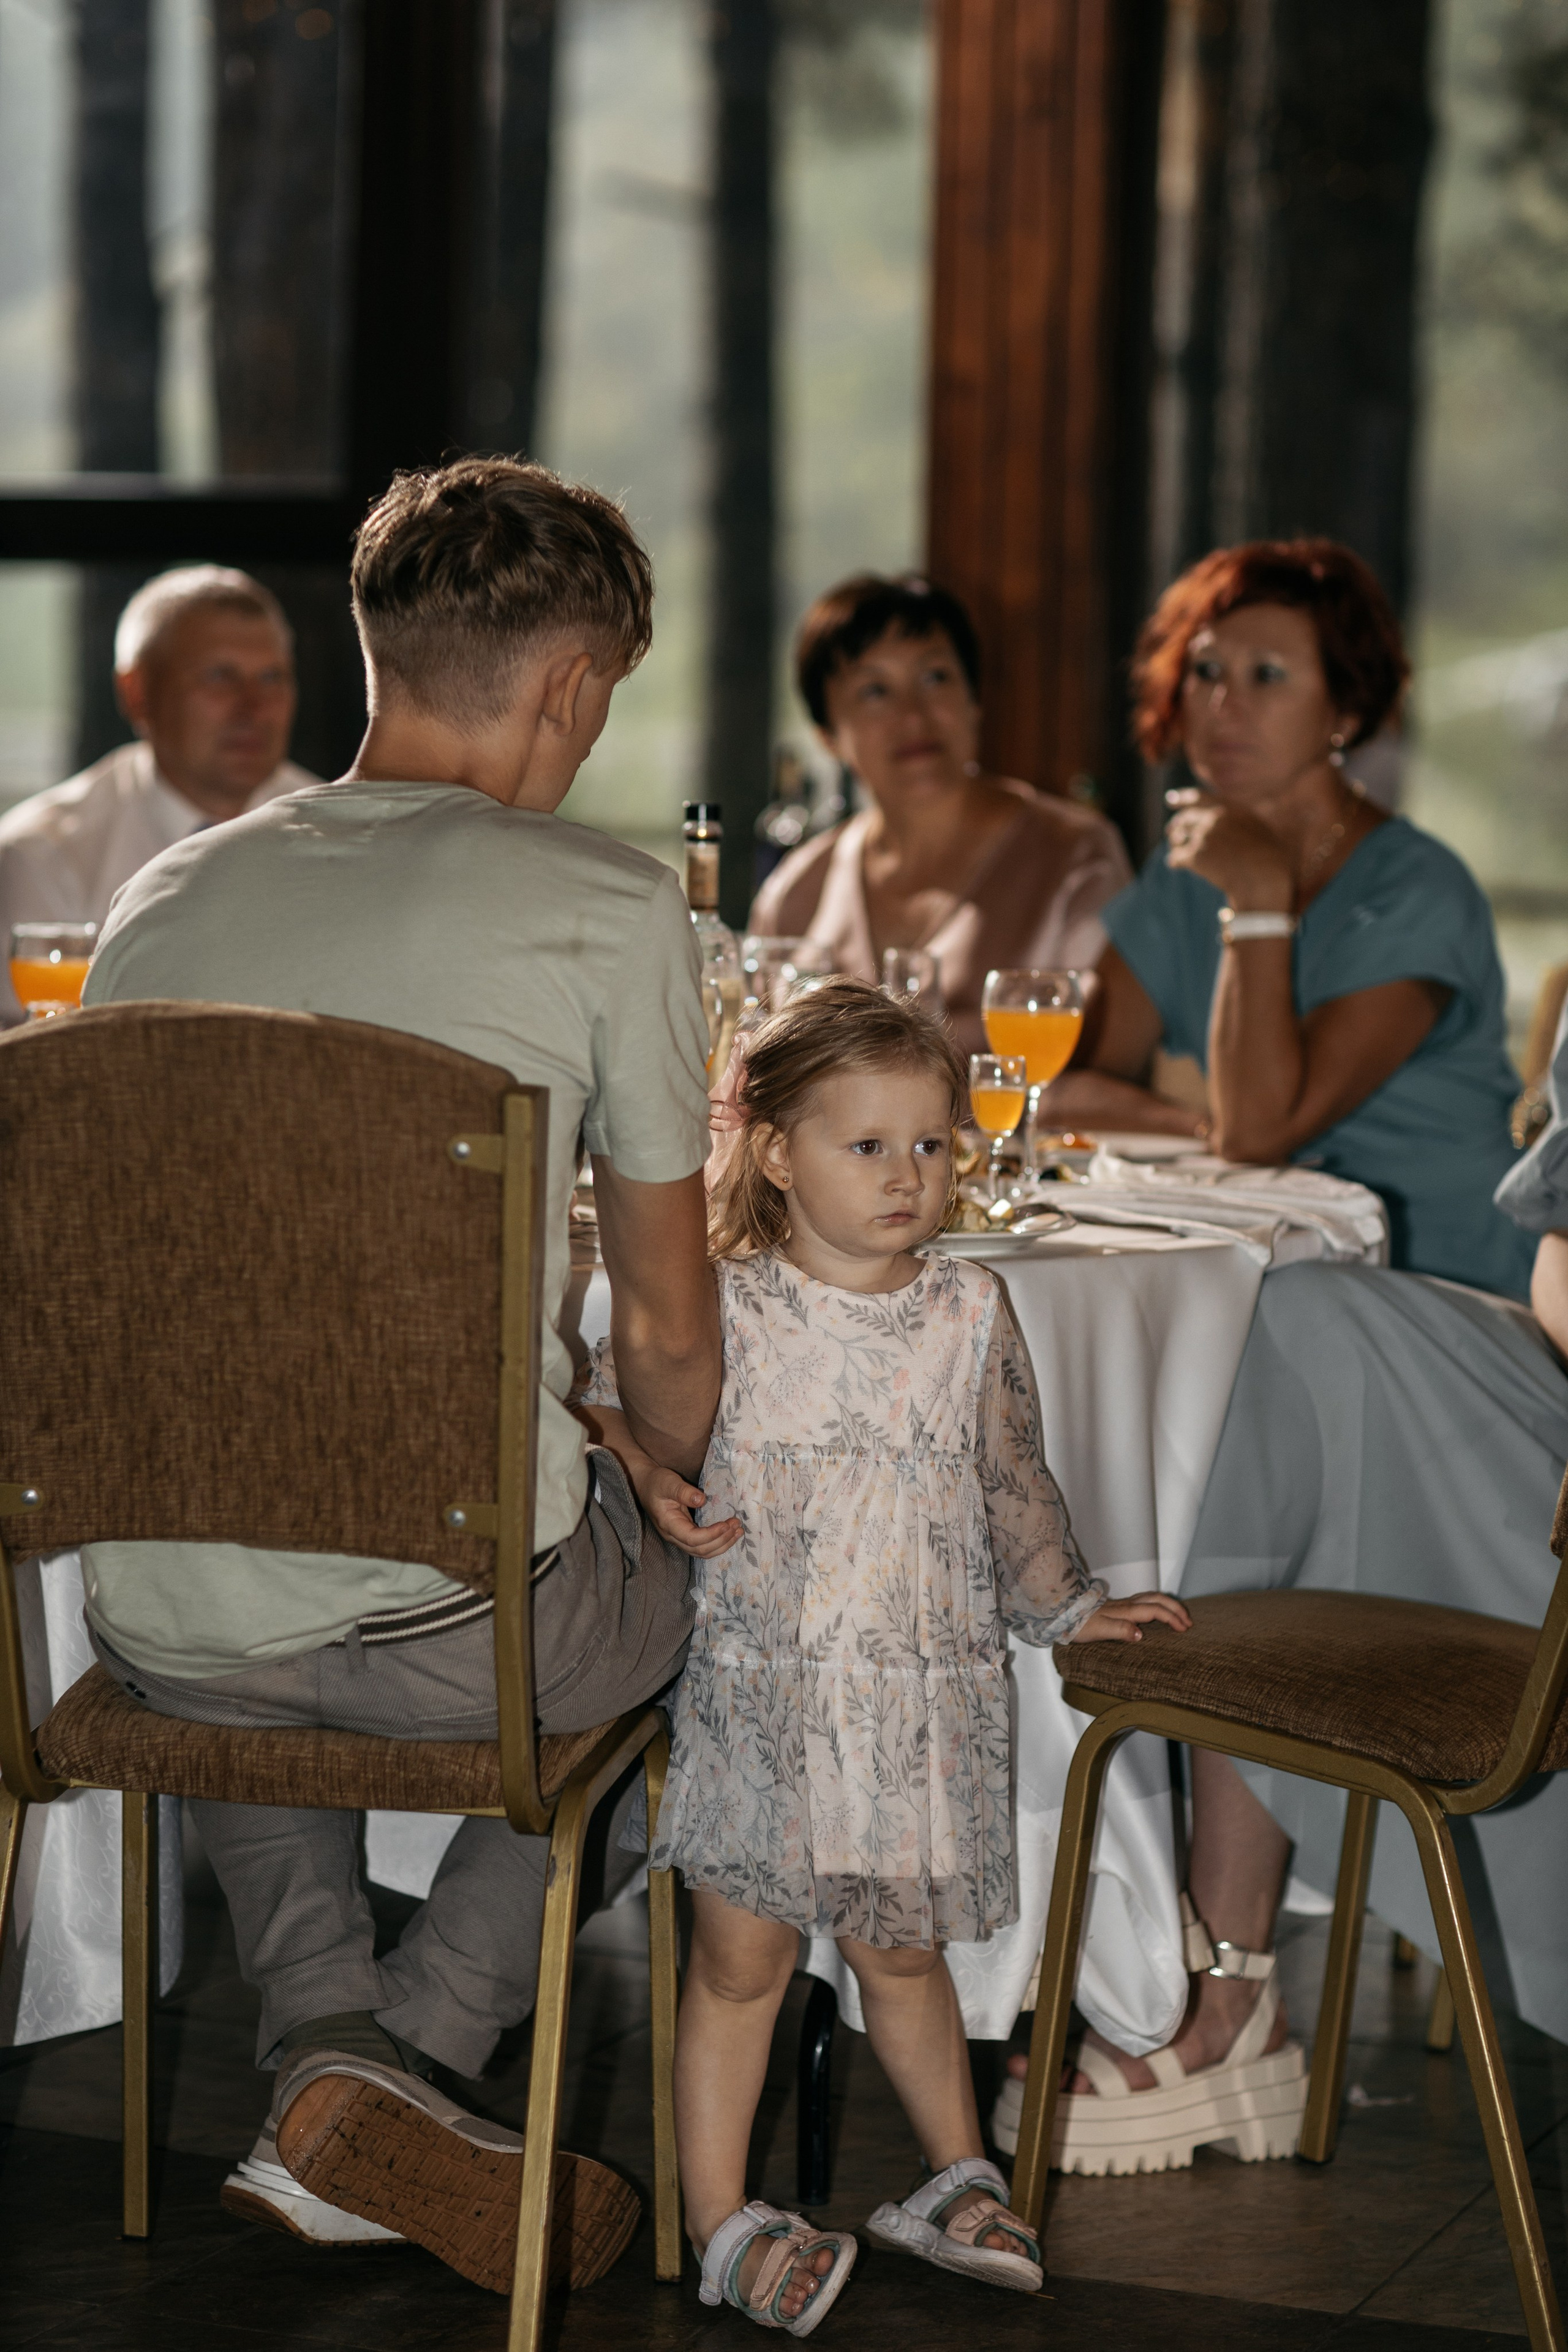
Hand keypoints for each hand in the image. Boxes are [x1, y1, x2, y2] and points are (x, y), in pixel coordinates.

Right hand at [633, 1462, 743, 1558]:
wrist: (646, 1485)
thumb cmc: (656, 1482)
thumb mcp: (668, 1482)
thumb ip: (683, 1491)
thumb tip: (702, 1499)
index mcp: (669, 1524)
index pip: (692, 1539)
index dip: (711, 1535)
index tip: (726, 1524)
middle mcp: (674, 1536)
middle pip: (700, 1549)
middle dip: (721, 1540)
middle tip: (737, 1525)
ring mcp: (679, 1537)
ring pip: (702, 1552)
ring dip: (722, 1544)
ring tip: (738, 1532)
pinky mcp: (686, 1535)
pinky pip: (703, 1546)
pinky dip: (718, 1543)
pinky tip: (730, 1534)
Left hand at [1069, 1591, 1191, 1643]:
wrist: (1065, 1614)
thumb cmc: (1081, 1625)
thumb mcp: (1099, 1631)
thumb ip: (1119, 1631)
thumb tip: (1140, 1634)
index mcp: (1126, 1611)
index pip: (1156, 1610)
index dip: (1172, 1618)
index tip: (1184, 1629)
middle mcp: (1128, 1604)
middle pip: (1158, 1599)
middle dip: (1176, 1608)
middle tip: (1189, 1622)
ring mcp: (1124, 1604)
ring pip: (1153, 1597)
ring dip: (1169, 1604)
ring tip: (1180, 1616)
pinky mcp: (1120, 1606)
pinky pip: (1146, 1600)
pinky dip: (1159, 1604)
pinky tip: (1159, 1612)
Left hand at [1164, 790, 1291, 911]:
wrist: (1265, 879)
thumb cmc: (1269, 862)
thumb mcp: (1260, 834)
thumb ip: (1242, 826)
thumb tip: (1228, 830)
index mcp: (1232, 809)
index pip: (1200, 797)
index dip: (1183, 798)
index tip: (1170, 800)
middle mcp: (1216, 817)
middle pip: (1186, 818)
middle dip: (1177, 824)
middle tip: (1171, 832)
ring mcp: (1205, 835)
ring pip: (1178, 836)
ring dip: (1175, 843)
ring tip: (1176, 850)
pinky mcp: (1195, 855)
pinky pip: (1176, 857)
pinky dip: (1175, 861)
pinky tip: (1175, 866)